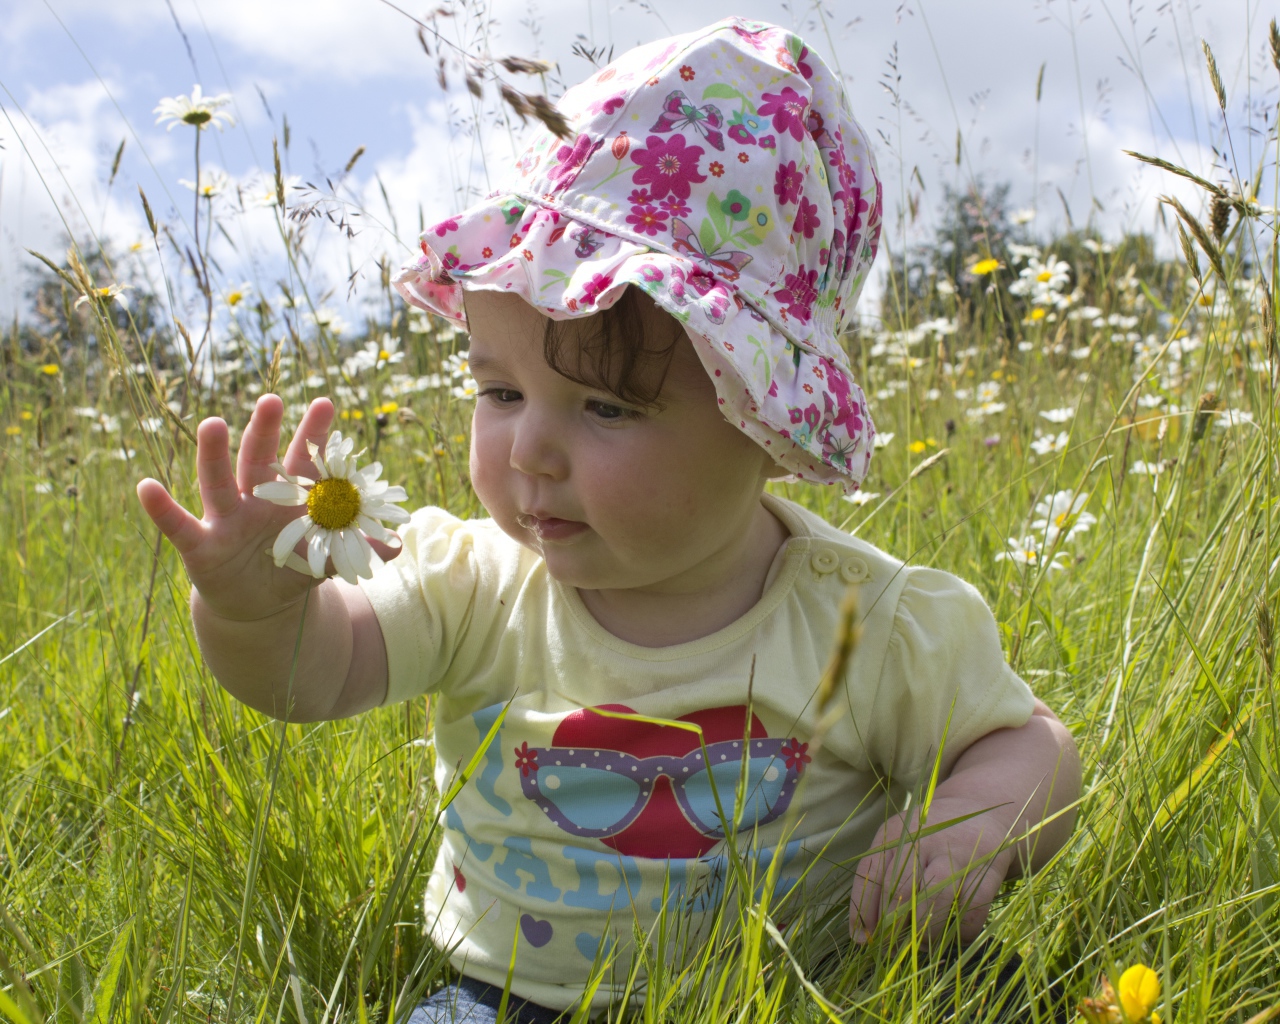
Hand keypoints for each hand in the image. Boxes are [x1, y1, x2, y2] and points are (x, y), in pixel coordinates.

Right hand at [136, 395, 401, 622]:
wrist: (258, 605)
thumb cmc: (293, 568)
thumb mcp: (326, 560)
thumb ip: (357, 548)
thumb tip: (399, 542)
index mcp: (289, 498)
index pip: (303, 461)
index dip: (314, 434)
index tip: (327, 402)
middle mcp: (255, 499)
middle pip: (259, 460)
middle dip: (265, 431)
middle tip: (272, 400)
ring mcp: (226, 520)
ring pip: (218, 481)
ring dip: (214, 454)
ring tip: (212, 424)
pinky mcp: (200, 547)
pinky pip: (178, 525)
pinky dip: (161, 508)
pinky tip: (146, 486)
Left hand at [849, 796, 1015, 945]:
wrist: (981, 811)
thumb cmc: (929, 838)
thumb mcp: (898, 844)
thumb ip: (879, 880)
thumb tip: (861, 934)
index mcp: (894, 833)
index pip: (870, 875)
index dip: (863, 911)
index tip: (860, 939)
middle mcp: (922, 841)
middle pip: (900, 890)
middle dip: (892, 926)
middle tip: (892, 948)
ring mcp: (956, 854)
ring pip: (934, 902)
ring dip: (924, 933)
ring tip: (920, 945)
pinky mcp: (986, 870)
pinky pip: (970, 912)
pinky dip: (960, 931)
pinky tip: (953, 933)